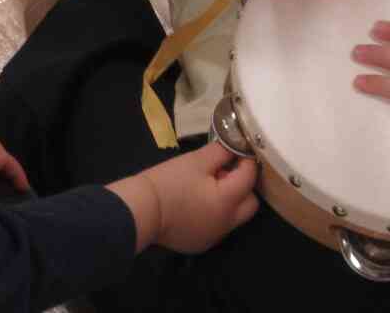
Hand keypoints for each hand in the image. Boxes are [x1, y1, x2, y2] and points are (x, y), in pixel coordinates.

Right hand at [109, 141, 258, 253]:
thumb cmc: (169, 182)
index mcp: (228, 201)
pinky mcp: (200, 244)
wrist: (140, 210)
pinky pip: (217, 227)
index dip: (247, 161)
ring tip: (208, 185)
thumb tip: (235, 146)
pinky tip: (196, 203)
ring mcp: (214, 237)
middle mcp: (226, 224)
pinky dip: (215, 214)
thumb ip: (221, 152)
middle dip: (243, 185)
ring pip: (234, 217)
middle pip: (250, 203)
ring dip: (229, 201)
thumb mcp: (196, 160)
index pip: (249, 177)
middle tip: (225, 171)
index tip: (240, 150)